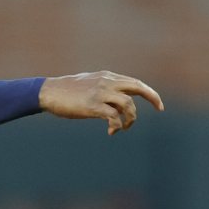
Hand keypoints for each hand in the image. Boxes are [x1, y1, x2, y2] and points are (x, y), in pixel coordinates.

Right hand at [39, 71, 163, 134]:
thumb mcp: (89, 84)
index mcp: (107, 77)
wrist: (48, 92)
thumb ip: (103, 88)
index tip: (158, 104)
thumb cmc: (66, 91)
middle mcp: (106, 82)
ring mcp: (100, 93)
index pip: (135, 82)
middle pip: (137, 87)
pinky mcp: (93, 105)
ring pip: (128, 104)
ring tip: (122, 127)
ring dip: (130, 119)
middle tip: (160, 109)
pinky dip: (117, 125)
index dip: (149, 93)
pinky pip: (114, 116)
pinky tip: (111, 131)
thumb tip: (115, 102)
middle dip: (153, 98)